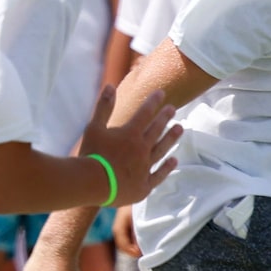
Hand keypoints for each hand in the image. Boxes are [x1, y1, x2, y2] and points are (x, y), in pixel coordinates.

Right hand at [78, 84, 182, 207]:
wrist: (92, 184)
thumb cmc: (91, 155)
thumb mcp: (94, 127)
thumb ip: (104, 107)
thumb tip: (110, 85)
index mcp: (130, 133)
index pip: (145, 113)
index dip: (153, 102)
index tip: (161, 93)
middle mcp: (142, 148)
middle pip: (157, 130)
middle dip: (165, 117)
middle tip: (173, 109)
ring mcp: (145, 167)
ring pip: (162, 149)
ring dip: (171, 138)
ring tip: (180, 128)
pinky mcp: (144, 185)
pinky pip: (159, 175)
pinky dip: (166, 167)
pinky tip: (173, 160)